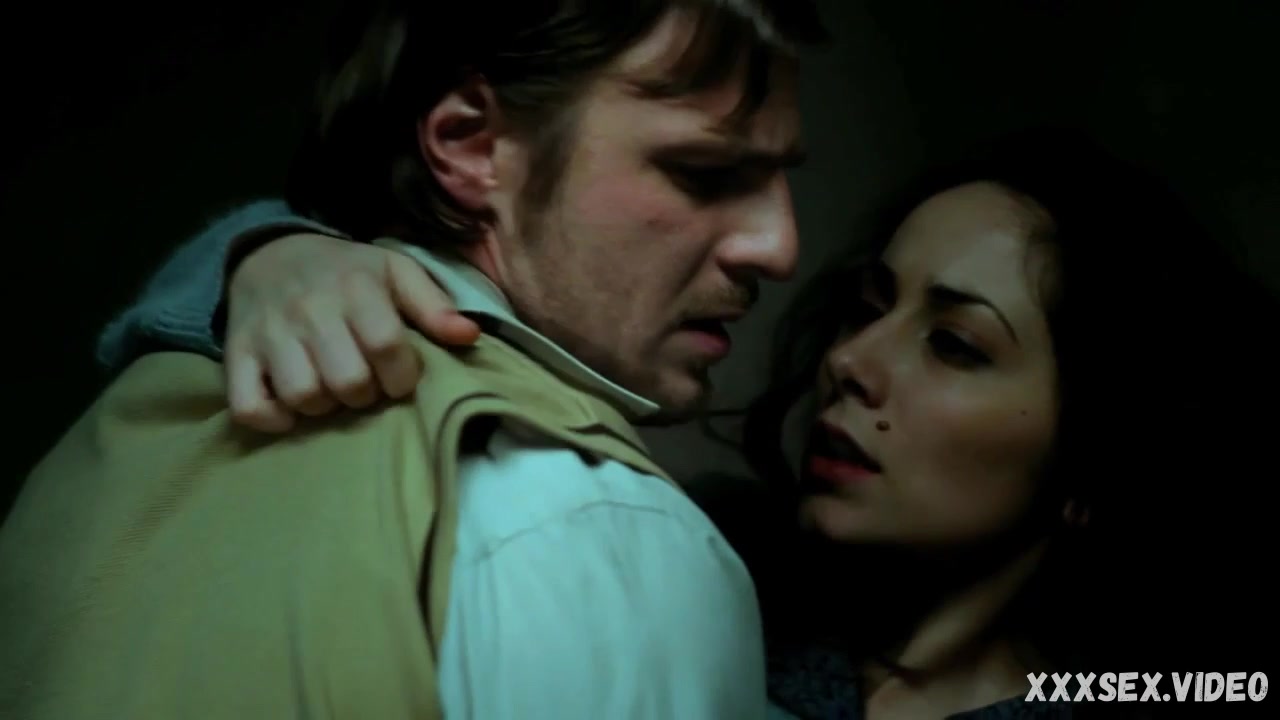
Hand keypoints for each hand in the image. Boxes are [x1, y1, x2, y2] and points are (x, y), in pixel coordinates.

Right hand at [224, 233, 479, 431]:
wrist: (269, 254)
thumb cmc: (346, 272)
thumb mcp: (394, 271)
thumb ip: (433, 304)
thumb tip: (469, 336)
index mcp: (355, 288)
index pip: (387, 346)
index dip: (402, 375)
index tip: (401, 376)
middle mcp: (310, 310)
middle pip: (348, 380)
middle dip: (366, 394)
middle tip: (365, 383)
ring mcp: (269, 334)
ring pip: (303, 396)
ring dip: (324, 407)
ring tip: (331, 391)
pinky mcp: (236, 354)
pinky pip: (248, 406)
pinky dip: (272, 419)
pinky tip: (291, 410)